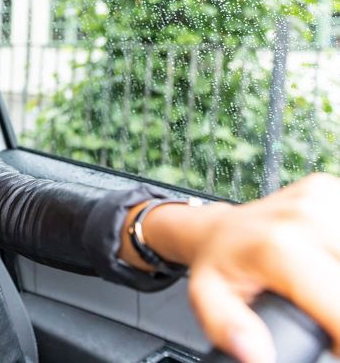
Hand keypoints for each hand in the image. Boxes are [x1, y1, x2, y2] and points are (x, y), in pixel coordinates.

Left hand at [183, 173, 339, 362]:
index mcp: (279, 248)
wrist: (215, 228)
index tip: (335, 345)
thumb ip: (231, 329)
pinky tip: (326, 262)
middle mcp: (304, 217)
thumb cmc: (218, 266)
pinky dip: (339, 254)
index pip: (339, 303)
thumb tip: (256, 356)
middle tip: (324, 314)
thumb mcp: (209, 300)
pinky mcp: (329, 191)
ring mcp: (320, 200)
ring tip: (322, 289)